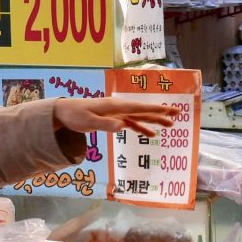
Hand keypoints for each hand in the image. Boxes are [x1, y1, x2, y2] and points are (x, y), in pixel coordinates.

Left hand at [52, 97, 178, 137]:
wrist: (63, 112)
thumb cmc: (75, 115)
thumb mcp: (88, 122)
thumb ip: (105, 124)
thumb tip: (122, 126)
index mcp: (115, 106)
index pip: (139, 108)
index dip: (156, 109)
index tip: (170, 110)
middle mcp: (119, 108)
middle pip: (144, 110)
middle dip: (161, 112)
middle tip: (178, 114)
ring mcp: (117, 113)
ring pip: (140, 117)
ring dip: (154, 120)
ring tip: (170, 125)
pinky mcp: (113, 119)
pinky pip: (131, 123)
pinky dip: (141, 128)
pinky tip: (150, 135)